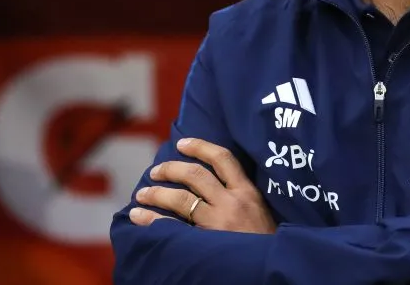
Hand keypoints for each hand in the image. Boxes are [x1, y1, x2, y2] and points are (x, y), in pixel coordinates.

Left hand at [129, 138, 275, 234]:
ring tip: (142, 194)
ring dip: (156, 194)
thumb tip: (211, 182)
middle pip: (196, 176)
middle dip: (171, 169)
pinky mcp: (205, 242)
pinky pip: (173, 226)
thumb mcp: (258, 208)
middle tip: (155, 171)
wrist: (269, 265)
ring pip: (181, 199)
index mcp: (247, 191)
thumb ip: (239, 194)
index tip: (181, 143)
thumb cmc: (264, 238)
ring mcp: (218, 222)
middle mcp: (231, 202)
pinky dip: (153, 220)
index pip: (223, 159)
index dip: (200, 147)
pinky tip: (139, 217)